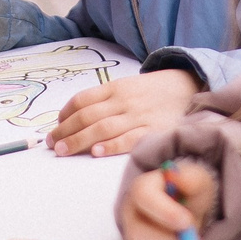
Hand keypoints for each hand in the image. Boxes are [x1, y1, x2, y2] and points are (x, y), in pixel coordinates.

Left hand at [50, 69, 198, 157]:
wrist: (188, 87)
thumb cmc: (152, 92)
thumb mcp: (128, 87)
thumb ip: (105, 100)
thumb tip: (74, 118)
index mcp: (115, 88)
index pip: (82, 100)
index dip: (65, 115)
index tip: (55, 128)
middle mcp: (124, 101)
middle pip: (87, 116)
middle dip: (66, 131)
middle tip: (52, 144)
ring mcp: (138, 116)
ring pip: (102, 128)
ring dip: (79, 140)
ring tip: (63, 151)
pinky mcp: (153, 131)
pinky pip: (128, 139)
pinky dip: (111, 146)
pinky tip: (96, 152)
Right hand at [117, 160, 215, 239]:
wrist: (186, 205)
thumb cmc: (188, 192)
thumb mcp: (197, 179)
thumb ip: (191, 179)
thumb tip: (178, 178)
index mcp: (142, 188)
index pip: (143, 198)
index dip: (164, 212)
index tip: (186, 223)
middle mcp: (131, 213)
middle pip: (139, 231)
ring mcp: (131, 235)